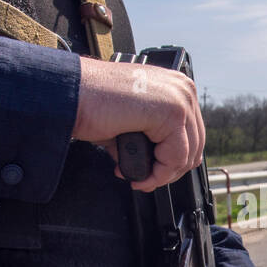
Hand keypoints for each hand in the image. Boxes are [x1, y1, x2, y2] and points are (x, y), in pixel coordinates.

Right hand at [73, 56, 204, 191]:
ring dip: (161, 175)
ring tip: (139, 179)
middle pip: (194, 146)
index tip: (151, 173)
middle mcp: (183, 89)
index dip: (172, 161)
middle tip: (144, 180)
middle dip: (168, 170)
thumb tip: (154, 165)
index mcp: (175, 86)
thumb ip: (150, 138)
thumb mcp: (130, 120)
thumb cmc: (92, 102)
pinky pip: (176, 158)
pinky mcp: (173, 113)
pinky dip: (158, 174)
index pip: (191, 134)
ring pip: (186, 155)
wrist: (72, 93)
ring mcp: (180, 99)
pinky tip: (139, 176)